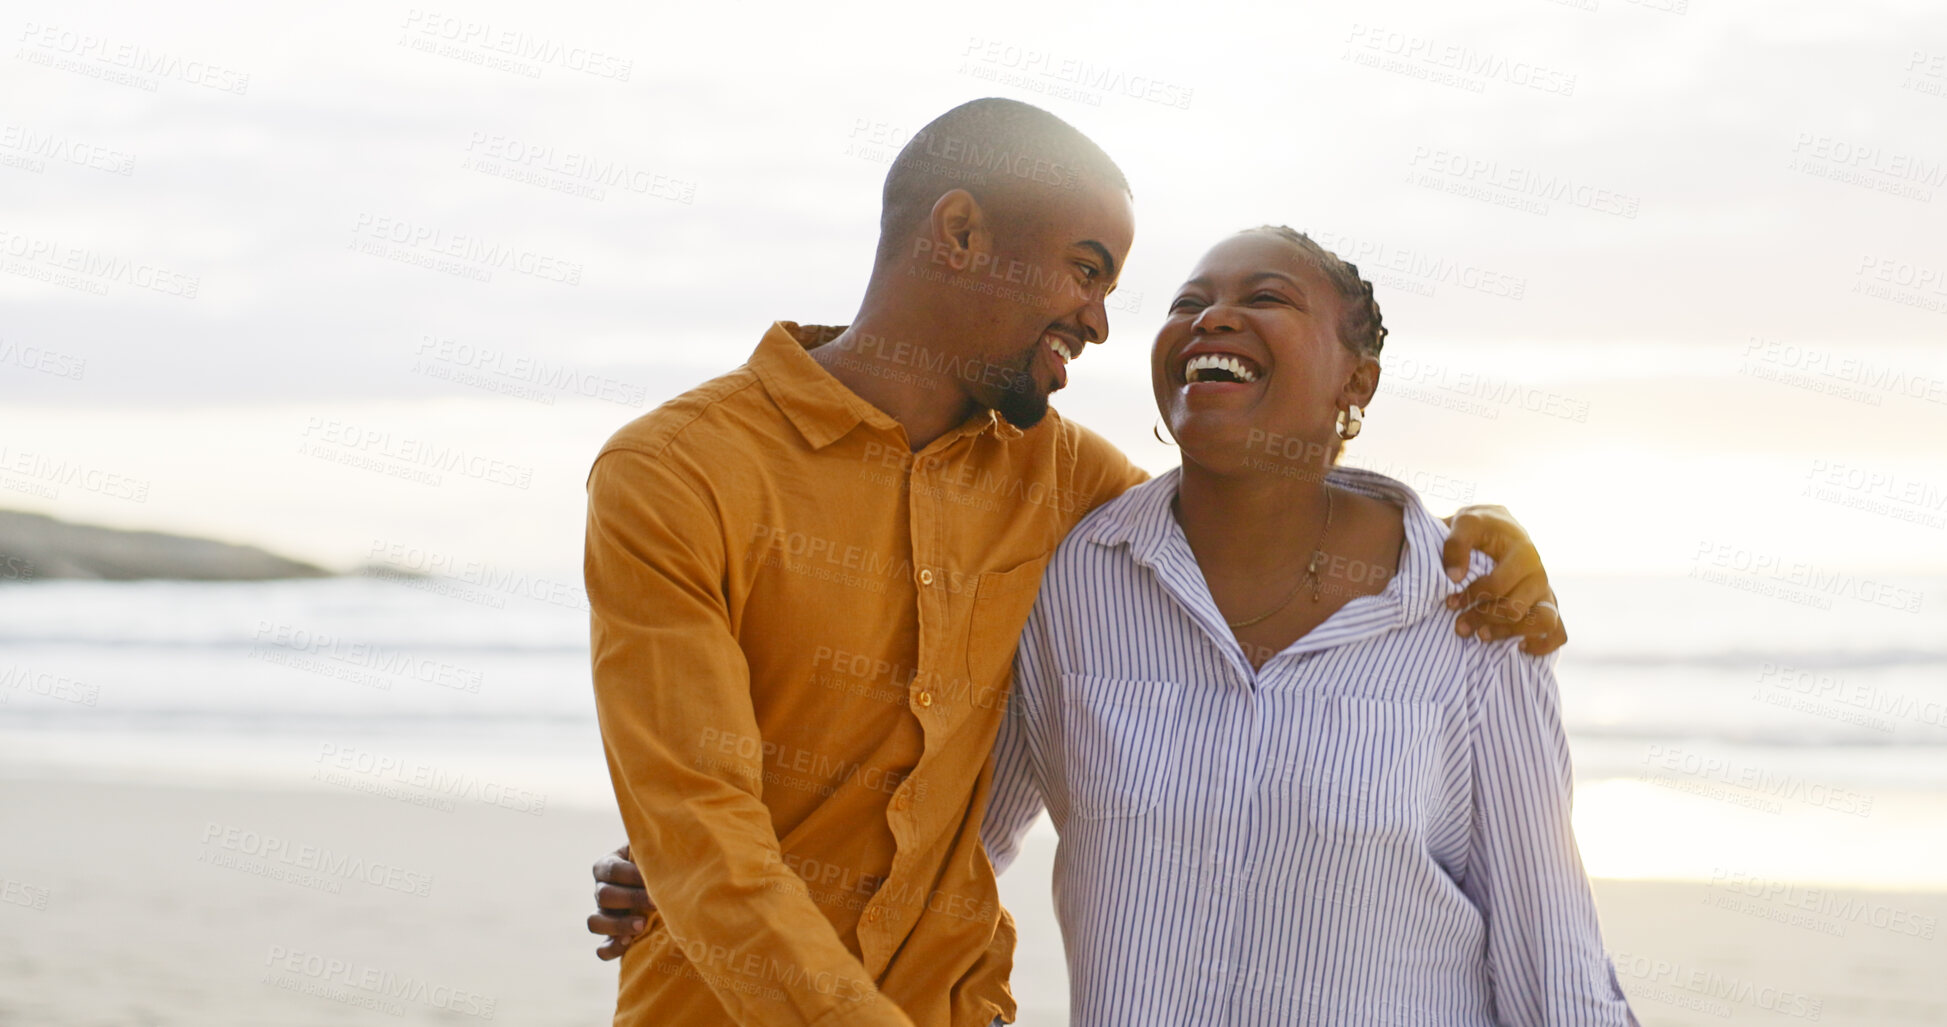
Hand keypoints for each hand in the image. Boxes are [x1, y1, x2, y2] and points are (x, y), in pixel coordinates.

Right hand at [588, 843, 653, 960]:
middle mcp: (601, 890)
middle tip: (655, 903)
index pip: (612, 870)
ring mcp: (603, 916)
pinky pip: (602, 949)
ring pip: (594, 922)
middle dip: (630, 899)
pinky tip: (630, 944)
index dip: (632, 875)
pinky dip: (613, 948)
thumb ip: (655, 848)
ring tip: (642, 926)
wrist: (668, 889)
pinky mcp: (611, 939)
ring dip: (618, 925)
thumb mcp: (655, 852)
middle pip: (603, 896)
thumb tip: (664, 847)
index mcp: (607, 866)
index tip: (656, 878)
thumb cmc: (662, 864)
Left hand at [1439, 504, 1566, 654]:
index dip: (1472, 597)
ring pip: (1541, 623)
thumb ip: (1456, 544)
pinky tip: (1518, 646)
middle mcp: (1539, 574)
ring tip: (1481, 636)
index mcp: (1524, 553)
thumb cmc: (1480, 527)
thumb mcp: (1465, 524)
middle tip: (1459, 625)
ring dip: (1509, 633)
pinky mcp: (1546, 605)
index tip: (1450, 602)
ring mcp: (1545, 591)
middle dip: (1483, 619)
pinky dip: (1543, 645)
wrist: (1497, 527)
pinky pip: (1558, 633)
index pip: (1498, 586)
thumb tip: (1454, 577)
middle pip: (1516, 609)